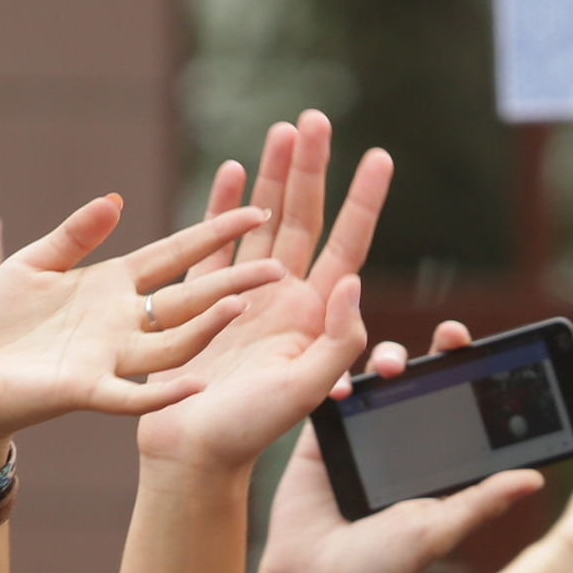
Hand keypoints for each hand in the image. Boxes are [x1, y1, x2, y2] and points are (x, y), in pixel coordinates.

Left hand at [0, 194, 283, 466]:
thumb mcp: (33, 265)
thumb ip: (74, 235)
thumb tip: (114, 203)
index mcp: (111, 287)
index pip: (173, 255)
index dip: (212, 234)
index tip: (256, 211)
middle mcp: (120, 324)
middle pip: (187, 299)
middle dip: (231, 282)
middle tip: (280, 267)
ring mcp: (107, 359)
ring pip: (172, 344)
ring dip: (207, 328)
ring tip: (242, 307)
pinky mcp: (85, 391)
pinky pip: (133, 395)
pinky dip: (163, 392)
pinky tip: (196, 383)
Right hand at [136, 111, 380, 480]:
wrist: (192, 456)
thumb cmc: (248, 433)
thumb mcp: (306, 391)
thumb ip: (337, 340)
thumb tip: (353, 281)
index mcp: (313, 317)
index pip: (348, 246)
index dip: (363, 201)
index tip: (380, 156)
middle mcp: (283, 299)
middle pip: (304, 219)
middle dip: (312, 168)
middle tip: (317, 117)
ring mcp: (243, 297)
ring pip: (263, 221)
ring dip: (274, 176)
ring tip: (283, 129)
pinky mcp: (202, 302)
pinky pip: (215, 242)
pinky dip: (224, 205)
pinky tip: (234, 169)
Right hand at [241, 320, 543, 572]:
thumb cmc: (379, 567)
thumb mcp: (439, 530)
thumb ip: (482, 500)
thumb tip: (534, 478)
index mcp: (433, 462)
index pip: (460, 407)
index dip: (474, 375)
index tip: (490, 354)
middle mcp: (400, 440)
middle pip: (422, 379)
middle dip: (437, 349)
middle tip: (452, 335)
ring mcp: (361, 433)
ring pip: (377, 377)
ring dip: (389, 357)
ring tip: (392, 367)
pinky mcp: (323, 435)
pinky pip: (330, 394)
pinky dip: (337, 380)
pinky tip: (344, 387)